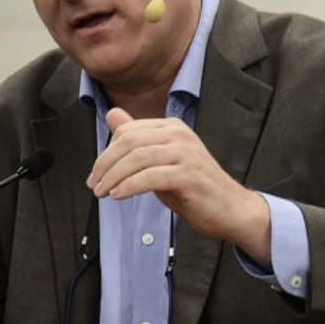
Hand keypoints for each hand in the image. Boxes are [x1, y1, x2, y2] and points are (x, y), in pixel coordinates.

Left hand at [89, 107, 272, 265]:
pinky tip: (118, 196)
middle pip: (129, 142)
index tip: (96, 175)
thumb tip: (112, 114)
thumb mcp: (161, 161)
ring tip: (102, 193)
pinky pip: (150, 177)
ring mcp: (186, 153)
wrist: (231, 209)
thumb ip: (138, 139)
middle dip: (105, 165)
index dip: (106, 153)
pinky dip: (129, 186)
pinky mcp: (189, 175)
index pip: (128, 132)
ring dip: (114, 177)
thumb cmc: (193, 187)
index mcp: (172, 127)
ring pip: (137, 158)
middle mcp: (179, 134)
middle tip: (94, 185)